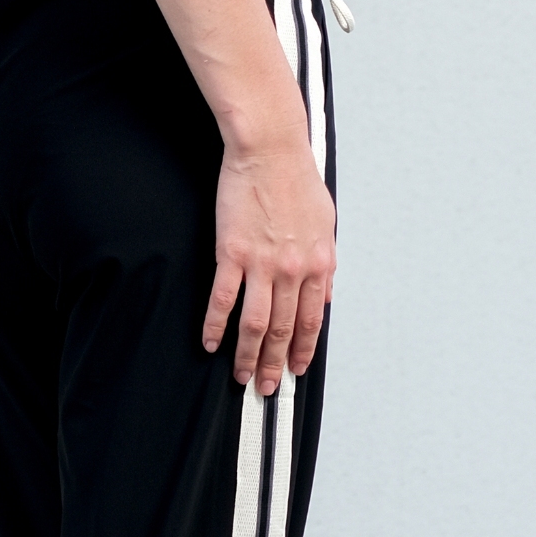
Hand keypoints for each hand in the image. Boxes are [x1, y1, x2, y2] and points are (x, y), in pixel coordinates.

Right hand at [202, 137, 335, 393]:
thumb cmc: (295, 178)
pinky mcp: (231, 253)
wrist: (271, 150)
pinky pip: (223, 299)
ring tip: (241, 375)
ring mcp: (262, 264)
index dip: (304, 349)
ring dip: (248, 354)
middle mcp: (293, 269)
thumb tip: (324, 295)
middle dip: (276, 364)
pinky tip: (210, 341)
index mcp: (318, 263)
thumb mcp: (325, 223)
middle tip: (269, 386)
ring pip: (256, 324)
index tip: (297, 368)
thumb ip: (324, 262)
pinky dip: (215, 325)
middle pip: (284, 330)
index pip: (312, 320)